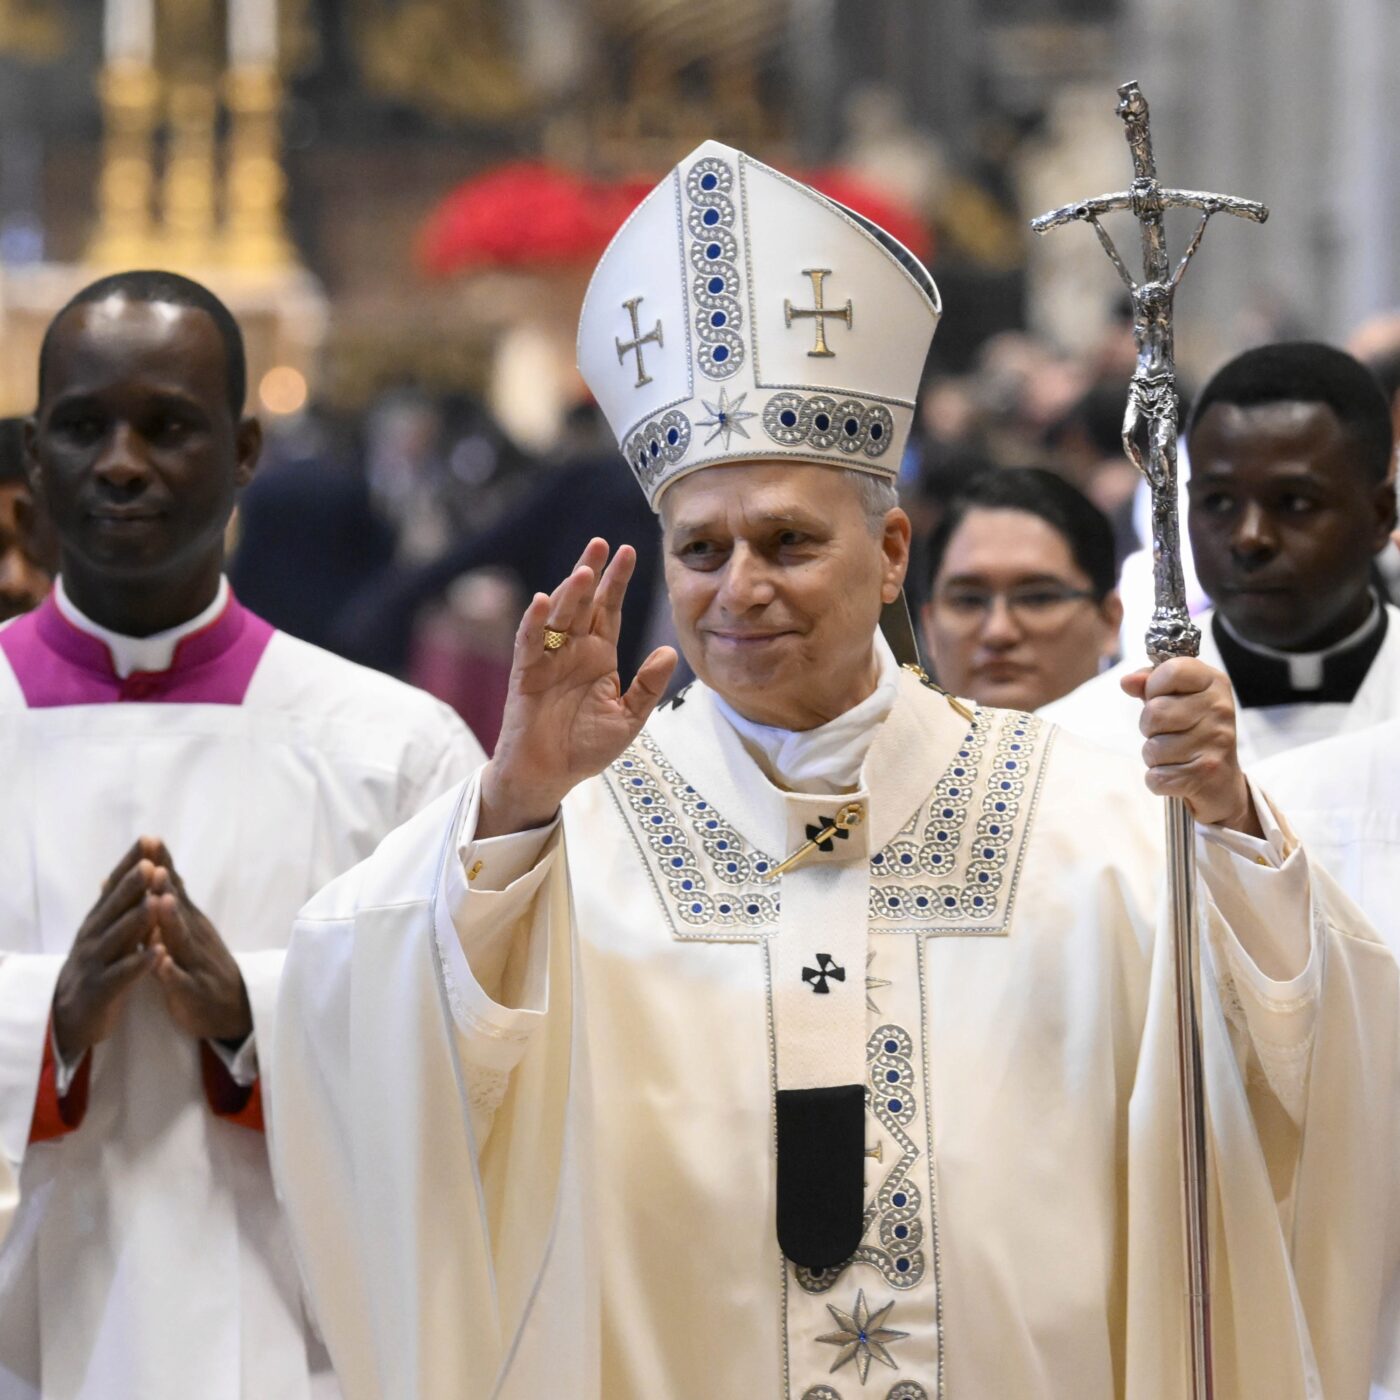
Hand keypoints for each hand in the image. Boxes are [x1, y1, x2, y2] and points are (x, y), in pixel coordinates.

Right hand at [52, 839, 160, 1061]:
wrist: (71, 1014)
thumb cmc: (97, 965)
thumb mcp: (106, 931)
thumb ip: (120, 903)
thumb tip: (136, 866)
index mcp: (99, 920)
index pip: (116, 886)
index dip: (131, 863)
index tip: (150, 840)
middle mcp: (94, 936)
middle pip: (115, 907)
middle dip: (133, 885)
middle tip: (151, 863)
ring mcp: (95, 962)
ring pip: (118, 938)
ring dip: (138, 919)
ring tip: (157, 901)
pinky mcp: (100, 990)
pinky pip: (122, 975)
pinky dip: (140, 963)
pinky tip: (159, 952)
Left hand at [145, 848, 251, 1043]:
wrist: (233, 1010)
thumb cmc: (201, 965)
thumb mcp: (186, 930)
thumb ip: (167, 902)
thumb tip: (146, 870)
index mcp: (190, 922)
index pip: (175, 888)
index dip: (163, 865)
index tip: (150, 839)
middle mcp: (195, 937)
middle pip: (179, 909)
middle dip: (166, 886)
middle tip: (154, 863)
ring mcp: (196, 963)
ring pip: (182, 940)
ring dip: (171, 921)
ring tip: (160, 902)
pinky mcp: (193, 992)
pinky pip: (180, 981)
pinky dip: (170, 971)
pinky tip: (160, 962)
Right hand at [479, 538, 677, 836]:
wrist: (550, 776)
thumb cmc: (585, 746)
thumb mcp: (629, 717)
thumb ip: (648, 685)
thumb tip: (670, 651)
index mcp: (599, 655)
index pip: (610, 609)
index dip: (617, 581)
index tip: (629, 551)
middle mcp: (573, 650)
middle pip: (583, 603)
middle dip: (593, 573)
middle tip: (603, 544)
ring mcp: (548, 660)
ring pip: (558, 617)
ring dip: (569, 593)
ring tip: (585, 570)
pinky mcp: (526, 676)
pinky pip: (529, 644)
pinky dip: (535, 622)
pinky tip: (544, 601)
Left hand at [1121, 658, 1261, 835]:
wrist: (1222, 781)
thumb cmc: (1193, 732)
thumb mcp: (1177, 698)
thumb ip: (1151, 683)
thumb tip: (1127, 681)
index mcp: (1213, 682)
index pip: (1172, 670)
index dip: (1154, 686)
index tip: (1161, 697)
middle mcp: (1219, 709)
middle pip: (1154, 712)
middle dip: (1149, 727)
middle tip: (1168, 733)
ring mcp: (1216, 743)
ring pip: (1152, 748)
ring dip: (1154, 756)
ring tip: (1175, 754)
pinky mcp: (1206, 775)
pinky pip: (1156, 776)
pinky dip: (1157, 780)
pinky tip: (1177, 774)